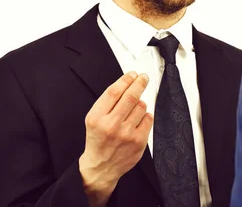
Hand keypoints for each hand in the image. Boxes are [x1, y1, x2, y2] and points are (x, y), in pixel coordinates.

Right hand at [79, 71, 152, 205]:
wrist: (101, 166)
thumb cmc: (98, 140)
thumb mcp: (93, 118)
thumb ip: (107, 102)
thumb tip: (126, 84)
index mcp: (97, 117)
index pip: (113, 92)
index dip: (125, 80)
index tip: (132, 75)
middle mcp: (111, 125)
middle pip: (130, 96)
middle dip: (139, 83)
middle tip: (143, 78)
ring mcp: (126, 134)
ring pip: (141, 106)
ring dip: (140, 102)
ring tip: (135, 106)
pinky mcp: (138, 142)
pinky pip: (148, 118)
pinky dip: (145, 115)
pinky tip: (139, 118)